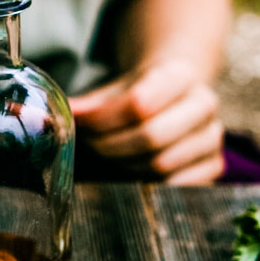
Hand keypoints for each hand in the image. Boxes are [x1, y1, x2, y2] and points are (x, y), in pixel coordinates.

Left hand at [68, 60, 224, 183]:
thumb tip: (45, 117)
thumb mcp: (114, 88)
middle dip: (109, 146)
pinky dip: (144, 184)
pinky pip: (174, 187)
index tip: (79, 124)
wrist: (177, 93)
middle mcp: (204, 104)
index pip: (140, 102)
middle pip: (151, 136)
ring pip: (160, 165)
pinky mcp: (215, 166)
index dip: (103, 119)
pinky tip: (125, 173)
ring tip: (103, 157)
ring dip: (122, 166)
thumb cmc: (138, 91)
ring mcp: (212, 138)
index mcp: (180, 73)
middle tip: (87, 146)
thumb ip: (88, 104)